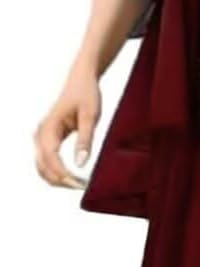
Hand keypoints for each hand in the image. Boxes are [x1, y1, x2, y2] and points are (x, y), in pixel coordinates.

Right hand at [33, 59, 101, 188]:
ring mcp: (42, 137)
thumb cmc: (86, 95)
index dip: (63, 174)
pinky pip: (47, 162)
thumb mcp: (90, 116)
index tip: (79, 184)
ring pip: (42, 167)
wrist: (81, 80)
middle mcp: (41, 133)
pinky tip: (72, 176)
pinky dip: (57, 173)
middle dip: (60, 181)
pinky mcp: (47, 140)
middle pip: (43, 166)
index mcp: (49, 126)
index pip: (51, 158)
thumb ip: (85, 140)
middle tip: (82, 186)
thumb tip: (81, 164)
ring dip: (57, 179)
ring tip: (79, 183)